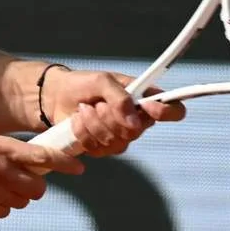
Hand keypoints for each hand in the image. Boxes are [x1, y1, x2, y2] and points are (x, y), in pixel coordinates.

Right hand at [0, 135, 85, 221]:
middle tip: (20, 183)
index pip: (41, 155)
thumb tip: (38, 162)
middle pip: (37, 186)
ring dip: (13, 198)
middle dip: (34, 187)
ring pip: (22, 201)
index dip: (64, 162)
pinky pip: (4, 211)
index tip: (79, 168)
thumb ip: (6, 152)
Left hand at [41, 68, 185, 156]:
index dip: (167, 112)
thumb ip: (119, 97)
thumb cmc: (83, 84)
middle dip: (112, 117)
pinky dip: (84, 133)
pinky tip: (78, 121)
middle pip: (137, 131)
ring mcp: (120, 137)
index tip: (150, 108)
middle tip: (98, 104)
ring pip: (116, 142)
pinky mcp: (102, 148)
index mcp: (144, 99)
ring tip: (84, 109)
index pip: (173, 110)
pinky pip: (98, 149)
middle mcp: (137, 121)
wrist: (56, 97)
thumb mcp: (102, 81)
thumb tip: (133, 122)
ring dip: (94, 124)